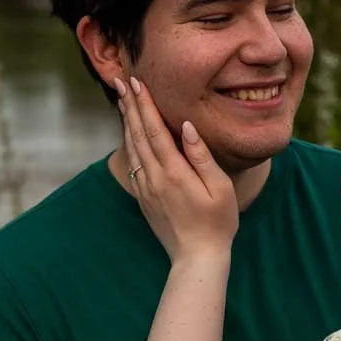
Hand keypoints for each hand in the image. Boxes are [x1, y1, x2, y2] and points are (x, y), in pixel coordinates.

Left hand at [118, 77, 238, 260]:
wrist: (197, 258)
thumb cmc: (218, 222)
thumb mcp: (220, 188)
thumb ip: (202, 156)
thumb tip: (188, 126)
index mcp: (174, 172)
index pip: (155, 129)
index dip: (145, 104)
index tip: (137, 82)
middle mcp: (154, 178)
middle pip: (138, 134)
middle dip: (131, 106)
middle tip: (121, 81)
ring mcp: (146, 188)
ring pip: (132, 148)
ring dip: (127, 122)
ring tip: (122, 101)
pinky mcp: (144, 198)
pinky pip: (133, 163)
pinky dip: (129, 143)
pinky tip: (129, 134)